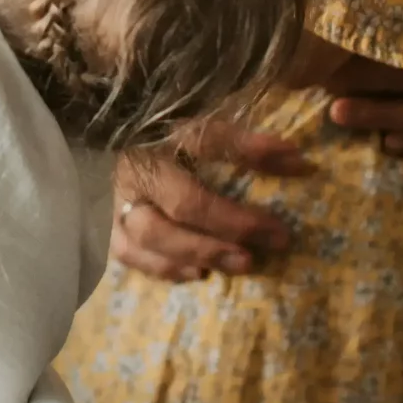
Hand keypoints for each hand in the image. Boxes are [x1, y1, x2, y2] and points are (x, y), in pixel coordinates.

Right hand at [112, 116, 313, 281]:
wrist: (104, 149)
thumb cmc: (159, 138)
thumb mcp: (196, 128)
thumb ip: (241, 142)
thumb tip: (297, 159)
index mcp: (159, 133)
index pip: (208, 139)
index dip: (252, 150)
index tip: (298, 161)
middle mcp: (138, 168)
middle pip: (185, 201)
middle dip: (233, 223)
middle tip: (278, 237)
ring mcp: (118, 201)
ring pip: (155, 234)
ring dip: (203, 251)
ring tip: (245, 262)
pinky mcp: (108, 227)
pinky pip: (130, 254)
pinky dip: (165, 268)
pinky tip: (199, 273)